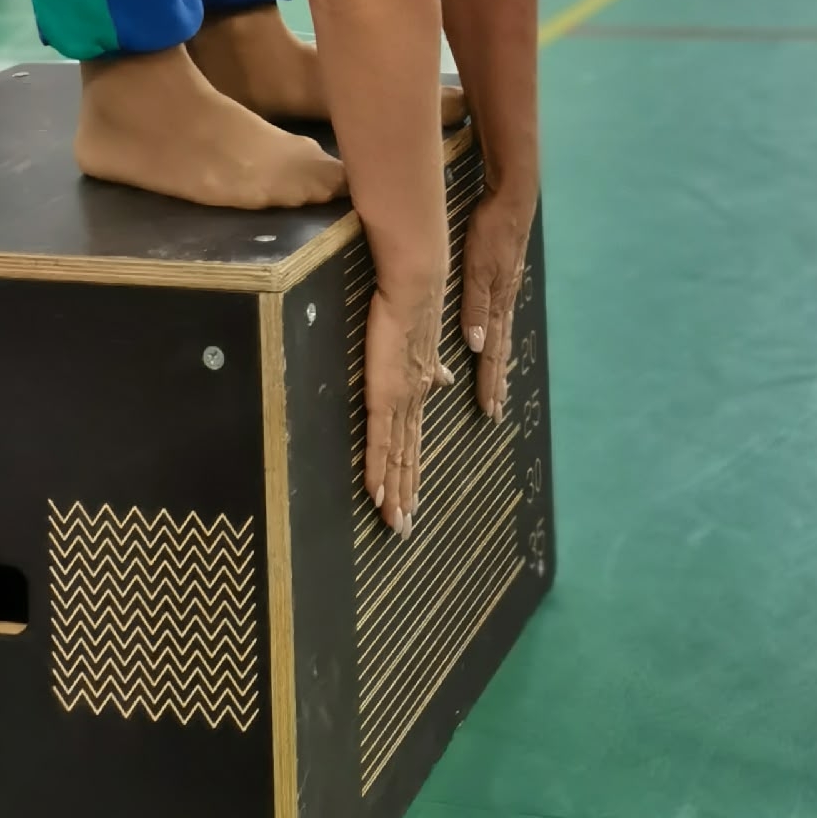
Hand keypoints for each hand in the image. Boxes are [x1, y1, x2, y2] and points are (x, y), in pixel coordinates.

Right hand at [364, 280, 451, 537]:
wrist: (416, 289)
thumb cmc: (415, 306)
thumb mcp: (426, 343)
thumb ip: (432, 367)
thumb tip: (442, 379)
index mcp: (420, 388)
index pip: (414, 438)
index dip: (412, 469)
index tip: (413, 496)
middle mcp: (413, 401)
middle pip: (408, 457)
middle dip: (406, 493)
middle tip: (404, 528)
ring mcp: (399, 401)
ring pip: (396, 457)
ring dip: (394, 492)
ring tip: (394, 522)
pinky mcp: (384, 395)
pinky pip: (380, 441)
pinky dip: (378, 469)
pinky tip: (375, 493)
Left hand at [460, 185, 536, 419]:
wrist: (513, 200)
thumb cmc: (492, 231)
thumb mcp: (477, 267)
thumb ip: (476, 304)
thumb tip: (475, 345)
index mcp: (497, 304)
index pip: (491, 352)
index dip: (489, 382)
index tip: (489, 411)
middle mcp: (504, 302)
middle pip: (499, 350)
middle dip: (496, 382)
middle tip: (497, 412)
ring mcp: (506, 290)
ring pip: (501, 336)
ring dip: (498, 364)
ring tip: (499, 386)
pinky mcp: (504, 277)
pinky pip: (501, 318)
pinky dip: (499, 339)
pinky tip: (496, 339)